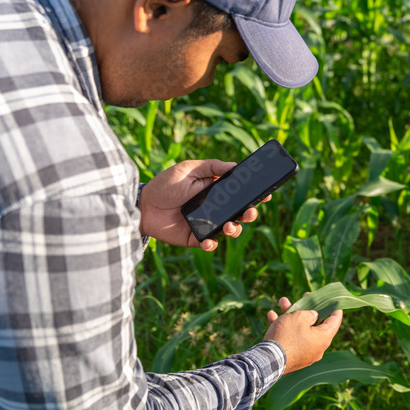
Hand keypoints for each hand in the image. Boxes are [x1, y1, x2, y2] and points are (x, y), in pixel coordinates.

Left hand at [138, 159, 270, 250]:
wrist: (143, 206)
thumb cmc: (165, 184)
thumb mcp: (188, 169)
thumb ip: (211, 167)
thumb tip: (234, 166)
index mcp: (215, 190)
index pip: (239, 192)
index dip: (254, 194)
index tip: (266, 195)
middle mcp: (214, 207)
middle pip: (240, 212)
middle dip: (250, 213)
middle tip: (249, 212)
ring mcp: (206, 223)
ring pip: (230, 229)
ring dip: (235, 229)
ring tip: (229, 226)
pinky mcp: (195, 238)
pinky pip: (210, 244)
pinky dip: (212, 244)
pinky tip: (208, 241)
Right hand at [264, 297, 342, 374]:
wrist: (268, 361)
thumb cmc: (287, 336)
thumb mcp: (299, 317)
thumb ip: (309, 314)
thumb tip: (314, 316)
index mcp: (323, 338)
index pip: (335, 322)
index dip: (335, 310)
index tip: (336, 301)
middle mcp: (317, 348)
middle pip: (315, 324)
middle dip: (307, 308)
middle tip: (305, 297)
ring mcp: (304, 354)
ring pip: (300, 330)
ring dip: (291, 316)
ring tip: (282, 302)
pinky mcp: (292, 356)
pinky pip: (291, 339)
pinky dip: (284, 328)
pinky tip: (271, 316)